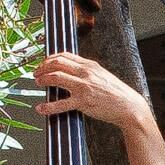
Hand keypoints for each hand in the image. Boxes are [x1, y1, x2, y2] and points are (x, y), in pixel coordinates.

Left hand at [32, 52, 152, 130]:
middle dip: (43, 67)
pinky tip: (41, 108)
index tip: (43, 64)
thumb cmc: (115, 93)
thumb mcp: (102, 75)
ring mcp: (84, 87)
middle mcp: (86, 73)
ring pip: (56, 77)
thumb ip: (87, 71)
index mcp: (89, 65)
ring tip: (38, 83)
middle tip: (36, 74)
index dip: (49, 59)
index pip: (64, 56)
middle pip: (57, 64)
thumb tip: (71, 71)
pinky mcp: (83, 102)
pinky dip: (48, 106)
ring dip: (43, 80)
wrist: (128, 106)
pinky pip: (60, 103)